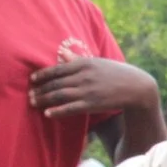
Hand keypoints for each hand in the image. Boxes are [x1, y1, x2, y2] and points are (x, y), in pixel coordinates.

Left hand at [29, 56, 157, 120]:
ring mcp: (88, 90)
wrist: (137, 87)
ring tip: (33, 103)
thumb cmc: (116, 73)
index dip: (42, 75)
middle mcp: (83, 76)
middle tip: (29, 94)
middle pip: (55, 83)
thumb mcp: (97, 62)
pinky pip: (70, 108)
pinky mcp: (92, 104)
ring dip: (44, 99)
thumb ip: (78, 60)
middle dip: (40, 89)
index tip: (32, 79)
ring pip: (59, 95)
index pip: (57, 68)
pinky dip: (57, 111)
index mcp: (84, 63)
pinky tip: (47, 113)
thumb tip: (62, 53)